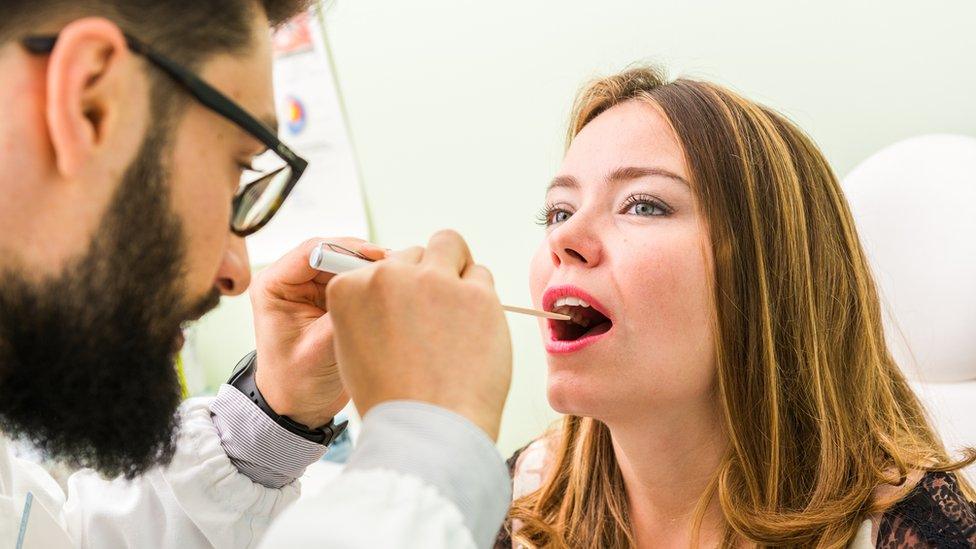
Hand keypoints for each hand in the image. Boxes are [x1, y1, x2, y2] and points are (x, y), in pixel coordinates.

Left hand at [251, 237, 385, 427]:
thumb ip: (341, 318)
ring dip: (372, 270)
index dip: (346, 249)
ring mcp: (314, 287)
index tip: (376, 258)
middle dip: (365, 258)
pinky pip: (357, 279)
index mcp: (275, 286)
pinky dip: (374, 283)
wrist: (298, 406)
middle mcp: (293, 280)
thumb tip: (371, 289)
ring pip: (349, 262)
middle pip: (335, 251)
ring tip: (398, 280)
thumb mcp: (318, 352)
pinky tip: (392, 292)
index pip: (312, 251)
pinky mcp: (333, 297)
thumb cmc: (295, 384)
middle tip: (395, 268)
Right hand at [326, 230, 512, 440]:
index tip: (408, 316)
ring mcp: (433, 281)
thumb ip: (371, 309)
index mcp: (350, 288)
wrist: (431, 430)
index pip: (382, 263)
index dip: (399, 288)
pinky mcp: (474, 292)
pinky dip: (482, 298)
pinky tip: (475, 331)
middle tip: (437, 322)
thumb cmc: (396, 399)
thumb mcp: (356, 348)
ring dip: (456, 272)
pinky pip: (482, 275)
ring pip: (451, 246)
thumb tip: (401, 283)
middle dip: (428, 277)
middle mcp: (388, 276)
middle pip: (417, 253)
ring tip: (459, 316)